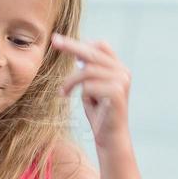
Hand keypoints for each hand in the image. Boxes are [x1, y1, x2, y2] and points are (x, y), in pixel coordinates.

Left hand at [52, 33, 131, 147]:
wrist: (110, 137)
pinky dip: (80, 93)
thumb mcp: (91, 86)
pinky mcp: (117, 93)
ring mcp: (122, 81)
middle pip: (93, 53)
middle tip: (54, 41)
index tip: (62, 41)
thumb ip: (88, 69)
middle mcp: (123, 71)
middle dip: (71, 46)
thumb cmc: (98, 112)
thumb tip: (77, 51)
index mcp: (119, 68)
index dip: (83, 43)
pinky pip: (89, 86)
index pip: (101, 46)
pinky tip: (78, 100)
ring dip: (70, 81)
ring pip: (88, 71)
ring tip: (63, 92)